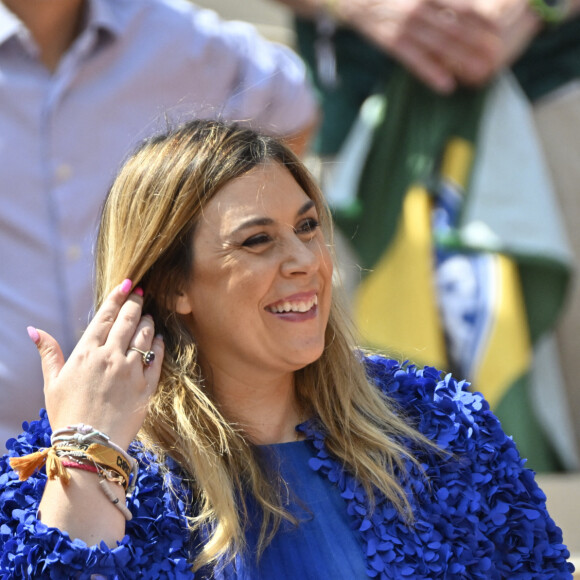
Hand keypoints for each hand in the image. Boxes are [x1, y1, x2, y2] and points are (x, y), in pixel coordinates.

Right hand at [29, 280, 163, 449]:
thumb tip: (34, 330)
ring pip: (145, 336)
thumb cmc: (67, 415)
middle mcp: (110, 357)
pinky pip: (157, 359)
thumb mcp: (52, 383)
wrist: (89, 447)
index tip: (127, 283)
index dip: (117, 297)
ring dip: (148, 322)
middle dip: (136, 303)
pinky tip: (158, 339)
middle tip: (141, 293)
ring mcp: (131, 371)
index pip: (105, 316)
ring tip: (148, 316)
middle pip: (128, 321)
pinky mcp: (147, 386)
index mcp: (86, 353)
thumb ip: (49, 353)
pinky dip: (159, 345)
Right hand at [338, 0, 540, 91]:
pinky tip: (447, 85)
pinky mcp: (392, 43)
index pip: (463, 6)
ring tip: (480, 74)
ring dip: (462, 61)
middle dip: (478, 44)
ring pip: (440, 46)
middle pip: (456, 28)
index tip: (498, 32)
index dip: (483, 19)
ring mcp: (406, 27)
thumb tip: (466, 6)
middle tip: (495, 57)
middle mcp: (419, 7)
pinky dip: (431, 74)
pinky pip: (415, 62)